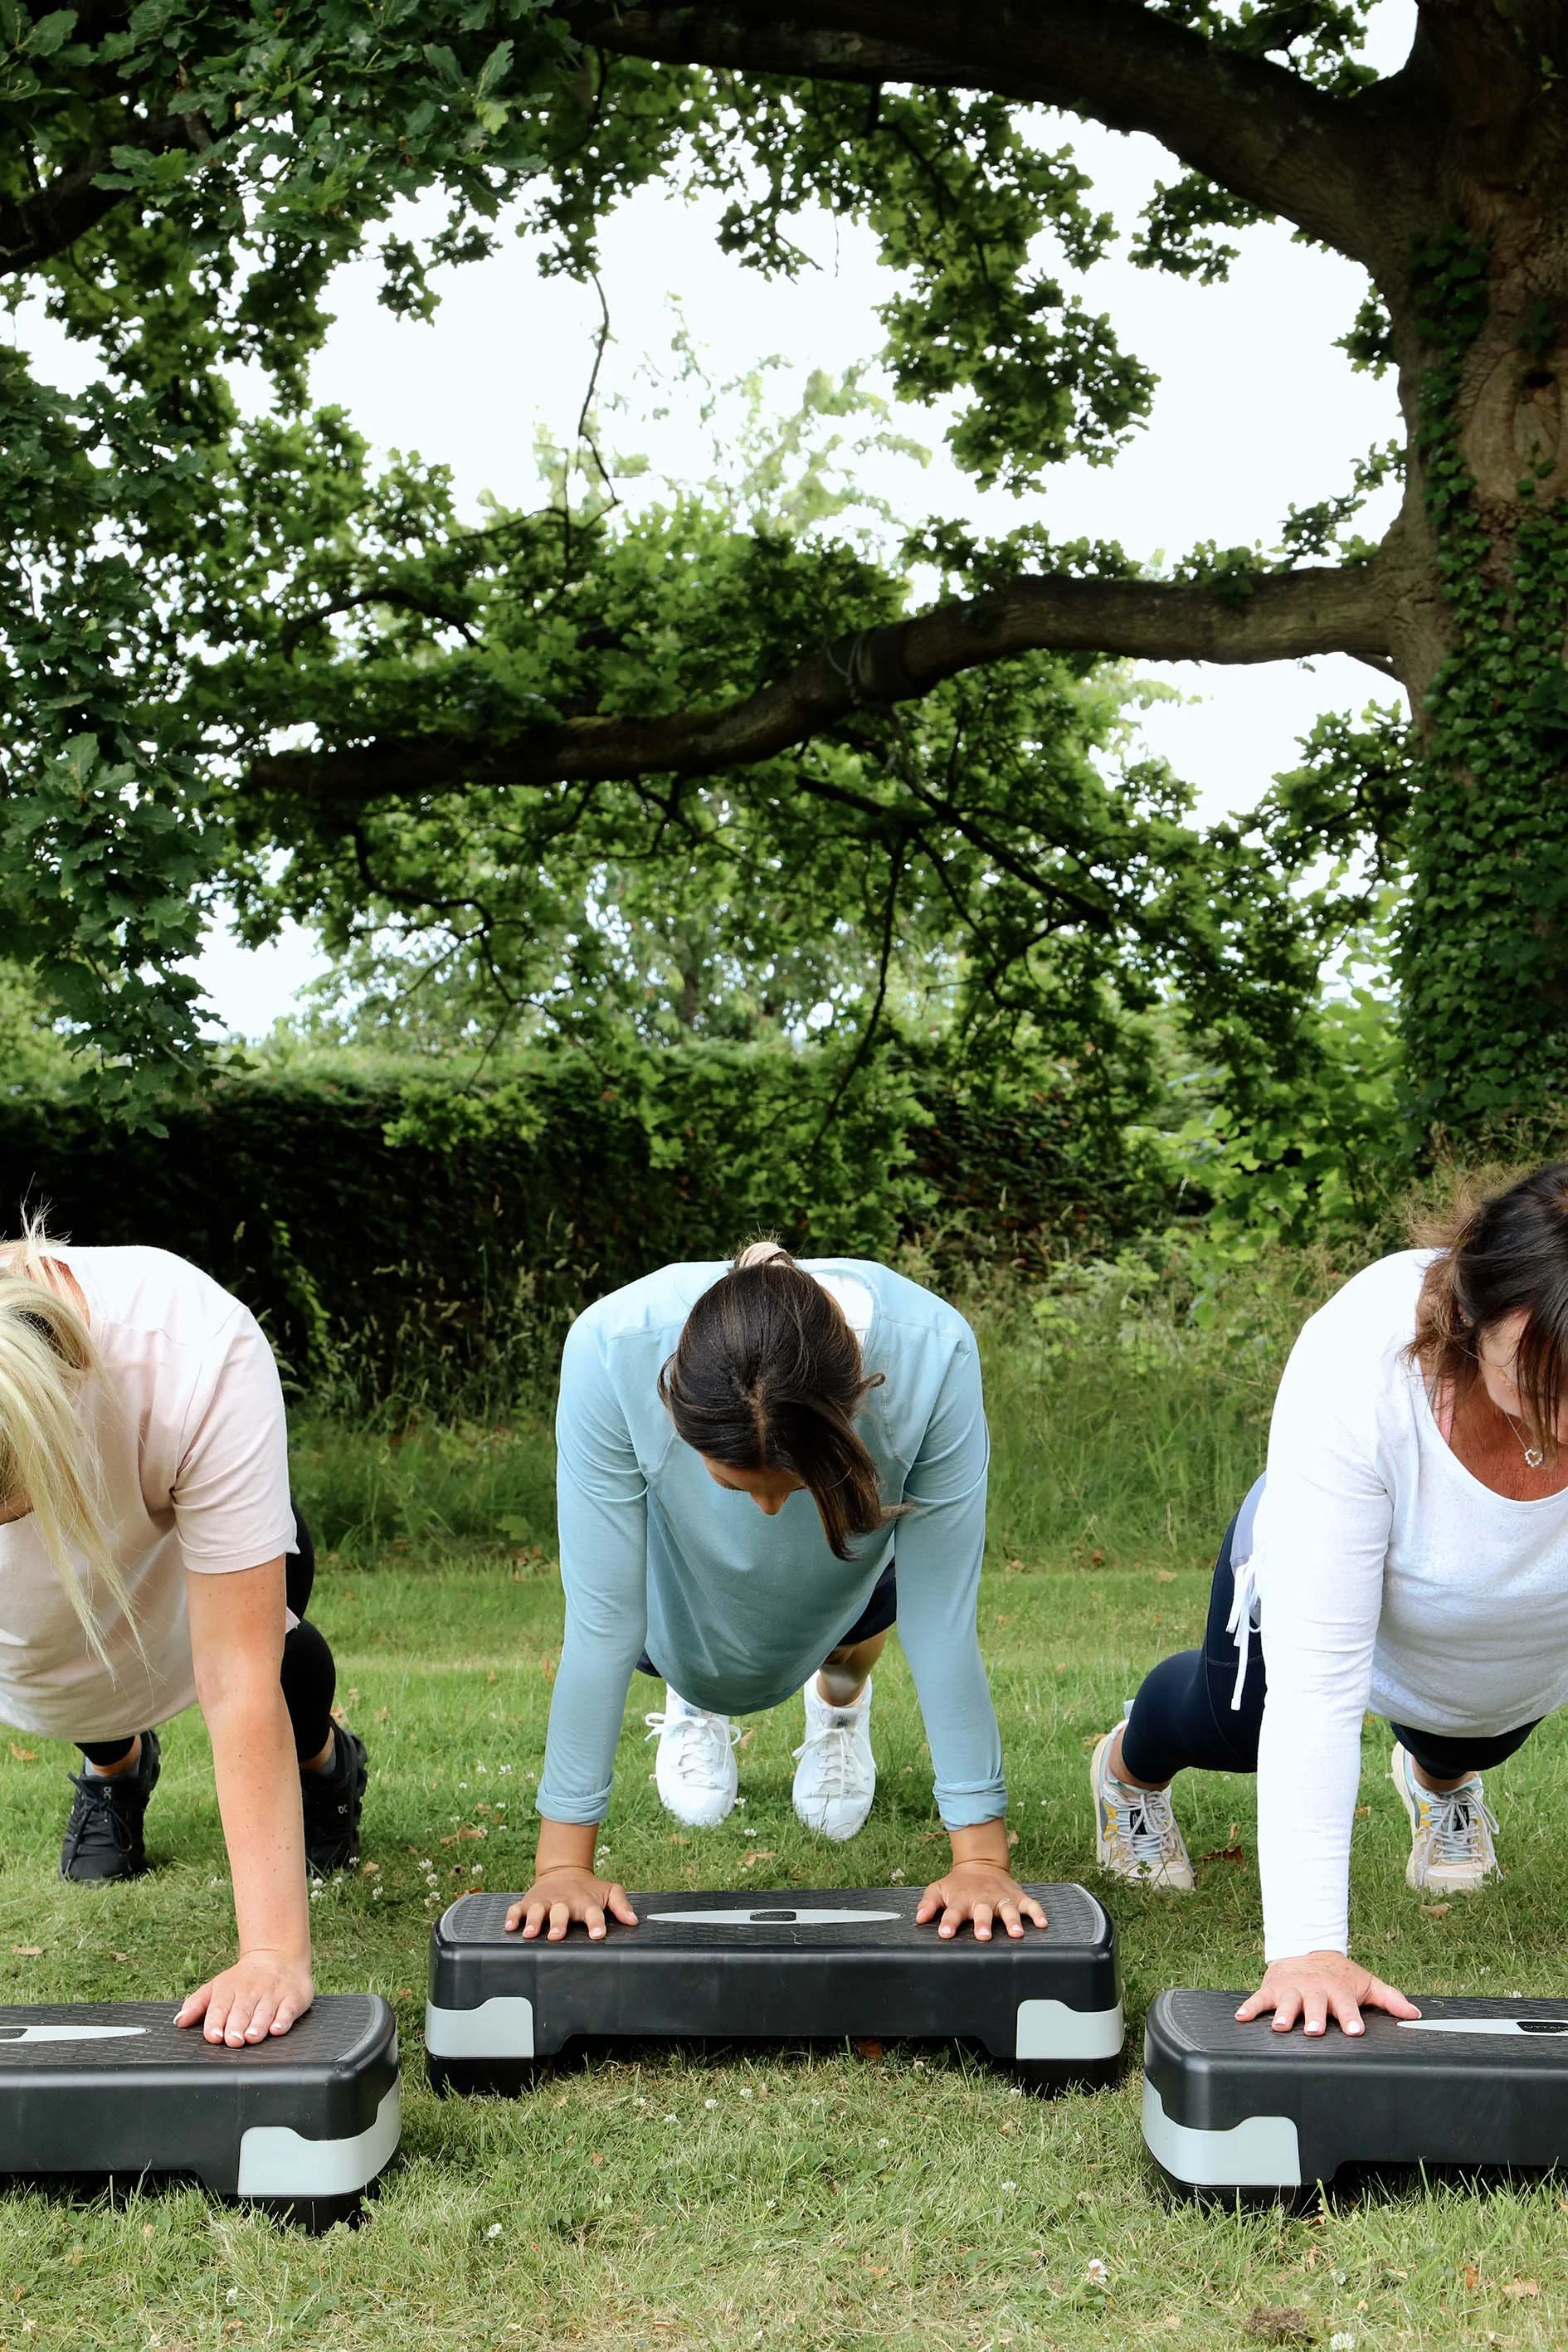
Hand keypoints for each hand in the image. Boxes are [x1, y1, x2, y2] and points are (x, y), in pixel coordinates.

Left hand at [175, 1948, 313, 2044]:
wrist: (278, 1956)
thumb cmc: (243, 1980)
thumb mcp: (217, 1987)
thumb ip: (197, 2005)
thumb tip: (178, 2021)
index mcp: (229, 1990)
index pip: (219, 2008)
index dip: (216, 2022)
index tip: (214, 2035)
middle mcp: (251, 1992)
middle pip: (242, 2011)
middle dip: (237, 2026)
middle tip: (233, 2040)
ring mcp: (273, 1994)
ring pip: (264, 2011)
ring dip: (258, 2024)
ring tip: (251, 2037)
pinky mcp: (293, 1998)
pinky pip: (288, 2010)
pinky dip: (283, 2019)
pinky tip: (277, 2028)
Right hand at [505, 1867, 637, 1941]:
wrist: (565, 1871)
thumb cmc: (588, 1889)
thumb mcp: (609, 1892)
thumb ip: (621, 1905)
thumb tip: (634, 1920)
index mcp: (585, 1903)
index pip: (593, 1913)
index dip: (596, 1923)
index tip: (598, 1934)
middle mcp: (564, 1902)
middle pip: (560, 1913)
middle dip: (558, 1923)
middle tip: (556, 1935)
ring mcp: (545, 1902)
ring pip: (537, 1911)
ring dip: (533, 1921)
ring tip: (530, 1933)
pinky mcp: (528, 1902)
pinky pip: (517, 1909)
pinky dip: (513, 1916)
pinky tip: (510, 1926)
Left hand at [915, 1863, 1047, 1942]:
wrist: (980, 1865)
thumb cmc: (958, 1884)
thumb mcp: (939, 1889)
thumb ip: (928, 1904)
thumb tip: (919, 1918)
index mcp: (961, 1900)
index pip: (952, 1913)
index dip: (949, 1923)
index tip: (945, 1933)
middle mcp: (982, 1900)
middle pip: (983, 1912)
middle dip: (983, 1923)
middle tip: (984, 1935)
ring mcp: (1000, 1898)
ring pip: (1008, 1909)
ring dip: (1012, 1920)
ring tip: (1016, 1933)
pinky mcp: (1017, 1896)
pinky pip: (1030, 1904)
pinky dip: (1037, 1912)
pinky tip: (1043, 1923)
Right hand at [1235, 1951, 1419, 2036]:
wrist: (1305, 1950)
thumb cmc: (1339, 1975)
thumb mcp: (1365, 1983)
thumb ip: (1390, 1999)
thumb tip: (1415, 2014)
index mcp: (1338, 1990)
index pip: (1347, 2005)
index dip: (1351, 2017)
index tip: (1355, 2030)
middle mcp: (1315, 1990)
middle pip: (1315, 2004)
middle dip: (1315, 2016)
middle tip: (1315, 2030)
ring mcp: (1292, 1989)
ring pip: (1288, 2002)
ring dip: (1285, 2014)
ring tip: (1282, 2027)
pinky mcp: (1272, 1989)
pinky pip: (1259, 1999)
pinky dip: (1250, 2007)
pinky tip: (1242, 2017)